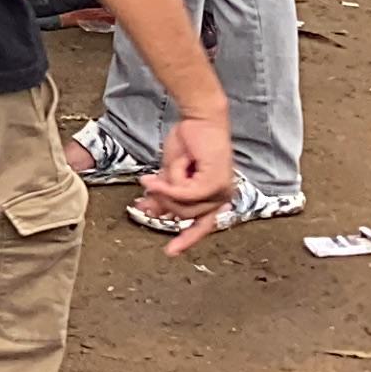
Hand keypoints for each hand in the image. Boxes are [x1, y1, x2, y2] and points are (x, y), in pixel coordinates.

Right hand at [140, 115, 236, 258]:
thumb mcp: (172, 173)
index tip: (170, 252)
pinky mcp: (215, 183)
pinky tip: (154, 179)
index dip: (185, 239)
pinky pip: (185, 194)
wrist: (199, 119)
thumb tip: (150, 210)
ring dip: (165, 189)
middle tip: (149, 187)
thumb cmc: (189, 142)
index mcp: (212, 197)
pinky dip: (168, 186)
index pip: (201, 225)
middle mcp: (221, 197)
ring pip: (184, 206)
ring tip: (157, 175)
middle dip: (163, 202)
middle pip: (184, 216)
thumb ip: (165, 193)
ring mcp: (221, 191)